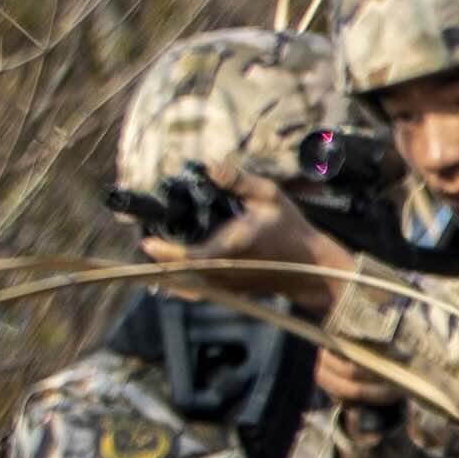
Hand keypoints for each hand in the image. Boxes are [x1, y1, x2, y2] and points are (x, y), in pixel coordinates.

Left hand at [149, 167, 347, 312]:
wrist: (312, 268)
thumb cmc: (291, 229)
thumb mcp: (269, 196)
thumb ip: (237, 180)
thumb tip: (209, 165)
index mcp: (231, 248)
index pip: (189, 257)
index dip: (164, 252)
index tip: (147, 242)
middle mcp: (225, 272)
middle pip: (178, 274)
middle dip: (159, 259)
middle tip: (146, 241)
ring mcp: (227, 286)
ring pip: (186, 284)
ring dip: (169, 269)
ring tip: (157, 252)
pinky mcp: (230, 292)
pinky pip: (198, 289)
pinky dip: (183, 280)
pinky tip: (174, 270)